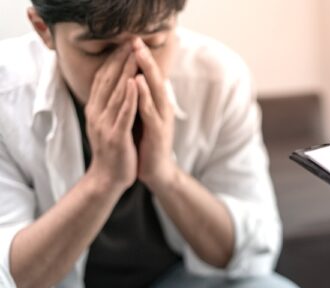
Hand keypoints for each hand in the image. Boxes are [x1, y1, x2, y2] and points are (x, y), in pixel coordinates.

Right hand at [85, 44, 138, 192]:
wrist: (108, 179)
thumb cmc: (114, 151)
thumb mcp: (108, 124)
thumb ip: (111, 106)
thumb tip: (119, 86)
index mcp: (95, 110)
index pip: (103, 80)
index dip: (113, 61)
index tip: (123, 45)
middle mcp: (97, 114)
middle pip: (108, 82)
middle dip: (119, 61)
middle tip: (129, 43)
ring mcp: (105, 125)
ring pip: (115, 94)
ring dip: (125, 73)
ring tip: (133, 55)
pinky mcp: (116, 136)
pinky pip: (123, 113)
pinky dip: (128, 97)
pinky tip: (133, 84)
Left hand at [132, 37, 176, 190]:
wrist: (156, 171)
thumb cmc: (147, 144)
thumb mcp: (144, 118)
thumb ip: (142, 100)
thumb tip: (136, 81)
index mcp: (158, 104)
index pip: (150, 76)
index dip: (142, 58)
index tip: (131, 39)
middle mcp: (163, 107)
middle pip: (155, 77)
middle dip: (145, 57)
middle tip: (136, 39)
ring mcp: (162, 119)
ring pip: (155, 90)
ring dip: (147, 70)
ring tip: (138, 52)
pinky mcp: (158, 131)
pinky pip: (150, 109)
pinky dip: (144, 94)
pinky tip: (138, 81)